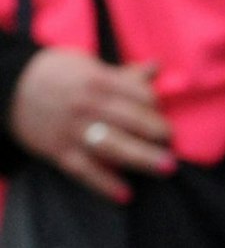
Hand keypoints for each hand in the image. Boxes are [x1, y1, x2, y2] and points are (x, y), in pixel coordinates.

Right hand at [9, 49, 175, 202]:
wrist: (9, 89)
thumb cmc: (56, 73)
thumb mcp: (89, 66)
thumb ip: (123, 74)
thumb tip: (156, 67)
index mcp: (99, 81)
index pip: (140, 95)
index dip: (156, 105)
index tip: (162, 113)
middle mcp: (88, 106)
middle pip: (131, 121)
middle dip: (158, 132)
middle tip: (173, 142)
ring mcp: (73, 130)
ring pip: (112, 147)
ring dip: (142, 158)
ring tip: (166, 166)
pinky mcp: (58, 151)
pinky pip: (84, 170)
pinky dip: (104, 184)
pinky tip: (126, 194)